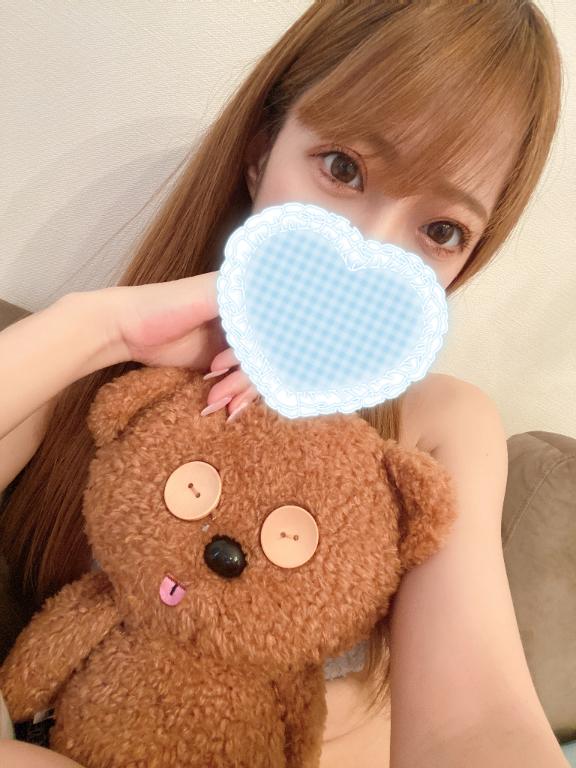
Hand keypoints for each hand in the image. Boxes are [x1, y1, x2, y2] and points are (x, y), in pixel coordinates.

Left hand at [106, 272, 258, 417]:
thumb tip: (275, 307)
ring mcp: (234, 345)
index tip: (223, 363)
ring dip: (238, 393)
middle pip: (265, 357)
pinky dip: (235, 398)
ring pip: (254, 375)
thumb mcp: (203, 296)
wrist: (125, 329)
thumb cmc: (162, 305)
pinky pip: (240, 384)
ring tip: (213, 404)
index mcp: (246, 300)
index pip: (272, 332)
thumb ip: (239, 301)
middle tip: (218, 393)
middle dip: (244, 380)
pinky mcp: (221, 366)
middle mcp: (245, 323)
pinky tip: (225, 409)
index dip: (255, 353)